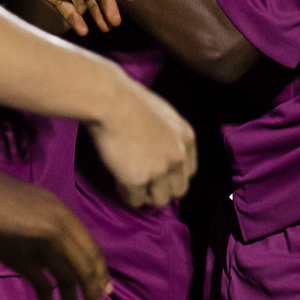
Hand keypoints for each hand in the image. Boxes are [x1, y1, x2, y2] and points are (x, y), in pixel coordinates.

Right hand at [0, 159, 111, 299]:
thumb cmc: (3, 194)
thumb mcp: (40, 202)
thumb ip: (56, 222)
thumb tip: (67, 246)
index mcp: (64, 214)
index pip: (92, 248)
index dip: (101, 270)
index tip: (106, 288)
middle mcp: (59, 229)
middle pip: (85, 266)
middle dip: (93, 290)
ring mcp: (42, 245)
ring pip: (68, 278)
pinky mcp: (22, 259)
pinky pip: (42, 285)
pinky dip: (48, 299)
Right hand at [85, 76, 196, 208]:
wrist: (110, 100)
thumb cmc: (128, 98)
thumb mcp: (161, 114)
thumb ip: (167, 135)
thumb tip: (157, 148)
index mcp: (186, 138)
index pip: (189, 171)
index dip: (173, 175)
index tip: (160, 176)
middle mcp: (177, 156)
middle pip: (179, 189)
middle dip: (163, 189)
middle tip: (145, 184)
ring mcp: (159, 170)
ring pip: (160, 200)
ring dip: (146, 196)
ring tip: (131, 186)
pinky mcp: (138, 179)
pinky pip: (136, 201)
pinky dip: (127, 196)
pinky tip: (119, 184)